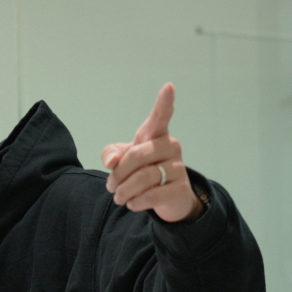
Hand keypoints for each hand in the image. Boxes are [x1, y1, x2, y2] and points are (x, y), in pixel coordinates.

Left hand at [101, 83, 203, 222]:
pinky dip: (137, 201)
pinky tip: (132, 204)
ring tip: (119, 197)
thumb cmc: (142, 171)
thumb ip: (112, 154)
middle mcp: (170, 146)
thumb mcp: (122, 160)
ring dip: (125, 190)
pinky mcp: (181, 188)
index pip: (160, 117)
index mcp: (156, 135)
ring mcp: (178, 167)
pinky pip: (155, 194)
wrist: (167, 198)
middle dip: (118, 174)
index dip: (164, 103)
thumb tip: (112, 162)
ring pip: (145, 177)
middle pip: (137, 155)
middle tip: (111, 186)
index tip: (169, 86)